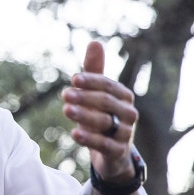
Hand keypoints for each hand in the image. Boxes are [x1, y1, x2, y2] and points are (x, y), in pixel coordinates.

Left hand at [62, 41, 136, 181]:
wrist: (112, 152)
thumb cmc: (103, 116)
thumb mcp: (97, 94)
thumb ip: (95, 71)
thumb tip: (94, 42)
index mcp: (124, 96)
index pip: (108, 85)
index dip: (92, 81)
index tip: (73, 79)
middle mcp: (128, 113)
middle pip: (107, 103)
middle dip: (85, 97)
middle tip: (65, 94)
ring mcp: (125, 134)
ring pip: (105, 123)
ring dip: (84, 116)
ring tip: (66, 110)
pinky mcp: (118, 152)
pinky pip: (105, 145)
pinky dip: (89, 139)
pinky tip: (74, 133)